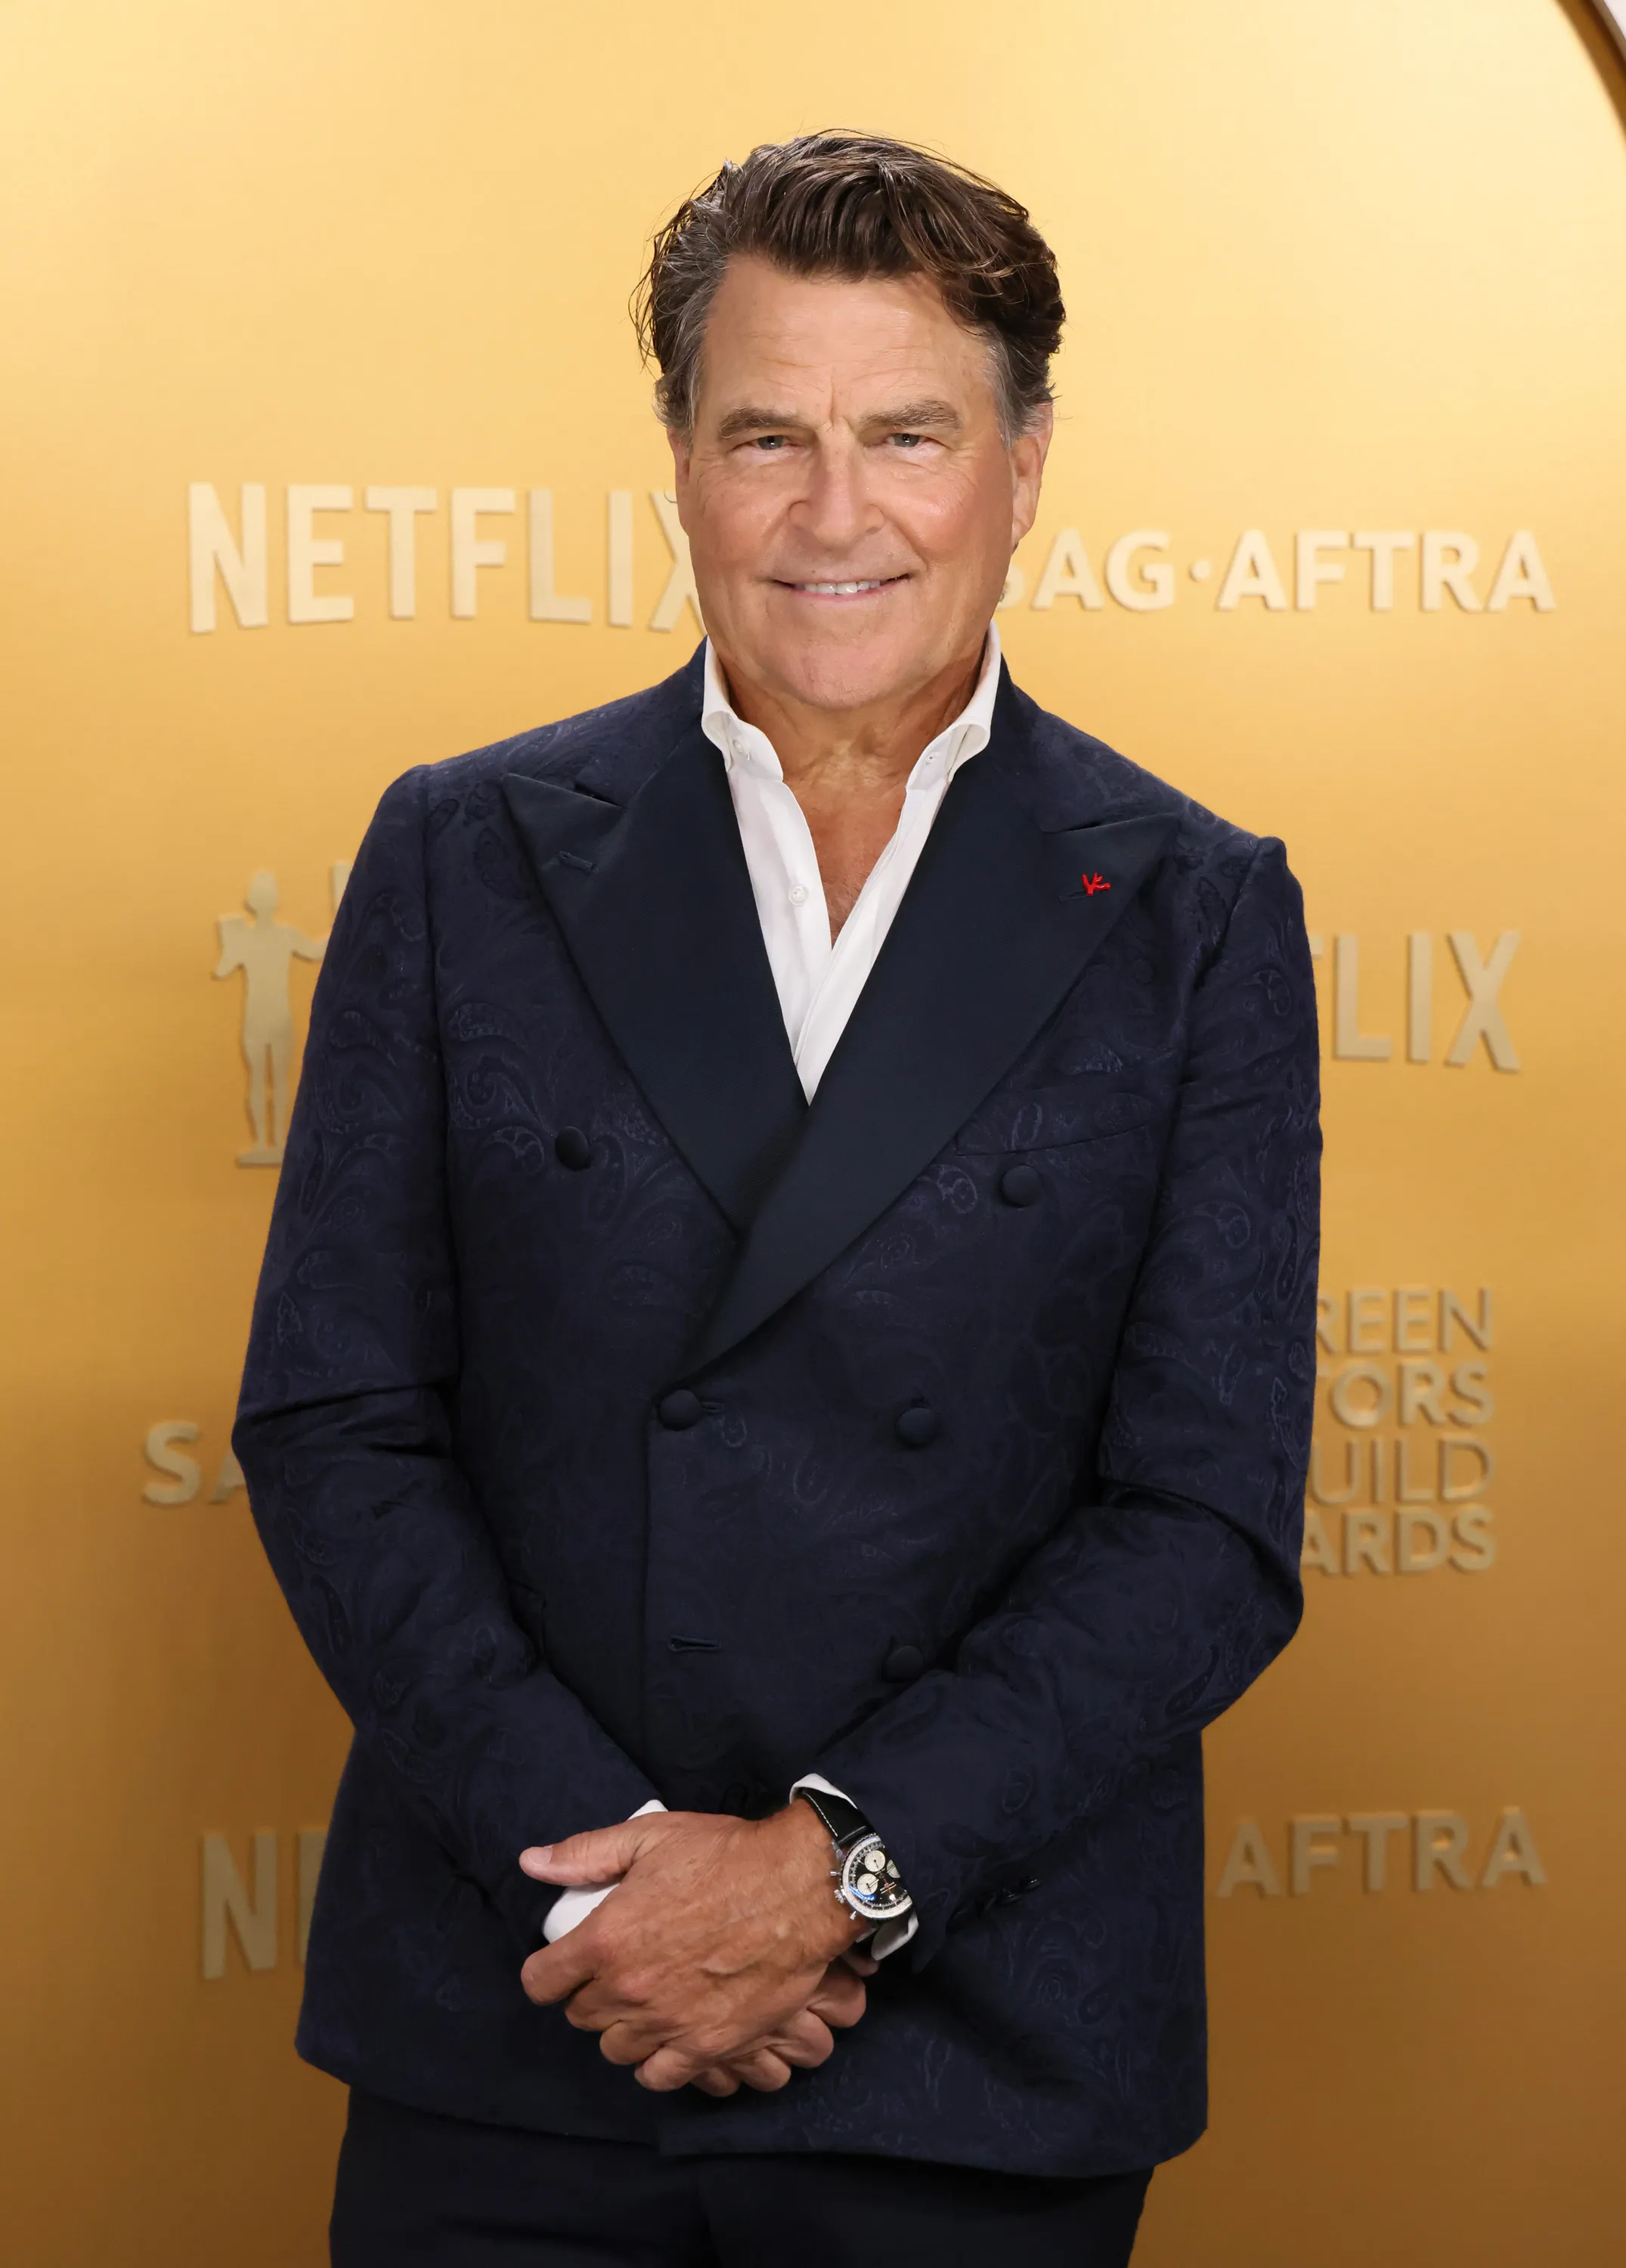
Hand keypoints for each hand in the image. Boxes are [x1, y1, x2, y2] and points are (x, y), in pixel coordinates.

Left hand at [517, 1805, 867, 2091]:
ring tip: (645, 2002)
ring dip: (623, 2028)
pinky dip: (656, 2061)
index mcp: (605, 1940)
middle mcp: (628, 1991)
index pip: (541, 1981)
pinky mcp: (707, 2047)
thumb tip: (531, 1862)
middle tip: (617, 1971)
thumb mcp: (649, 1837)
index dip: (548, 1971)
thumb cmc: (724, 1857)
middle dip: (590, 1994)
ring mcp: (667, 2024)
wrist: (798, 1888)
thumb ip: (584, 1854)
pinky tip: (667, 2036)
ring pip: (616, 2049)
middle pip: (580, 2017)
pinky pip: (659, 2076)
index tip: (564, 1963)